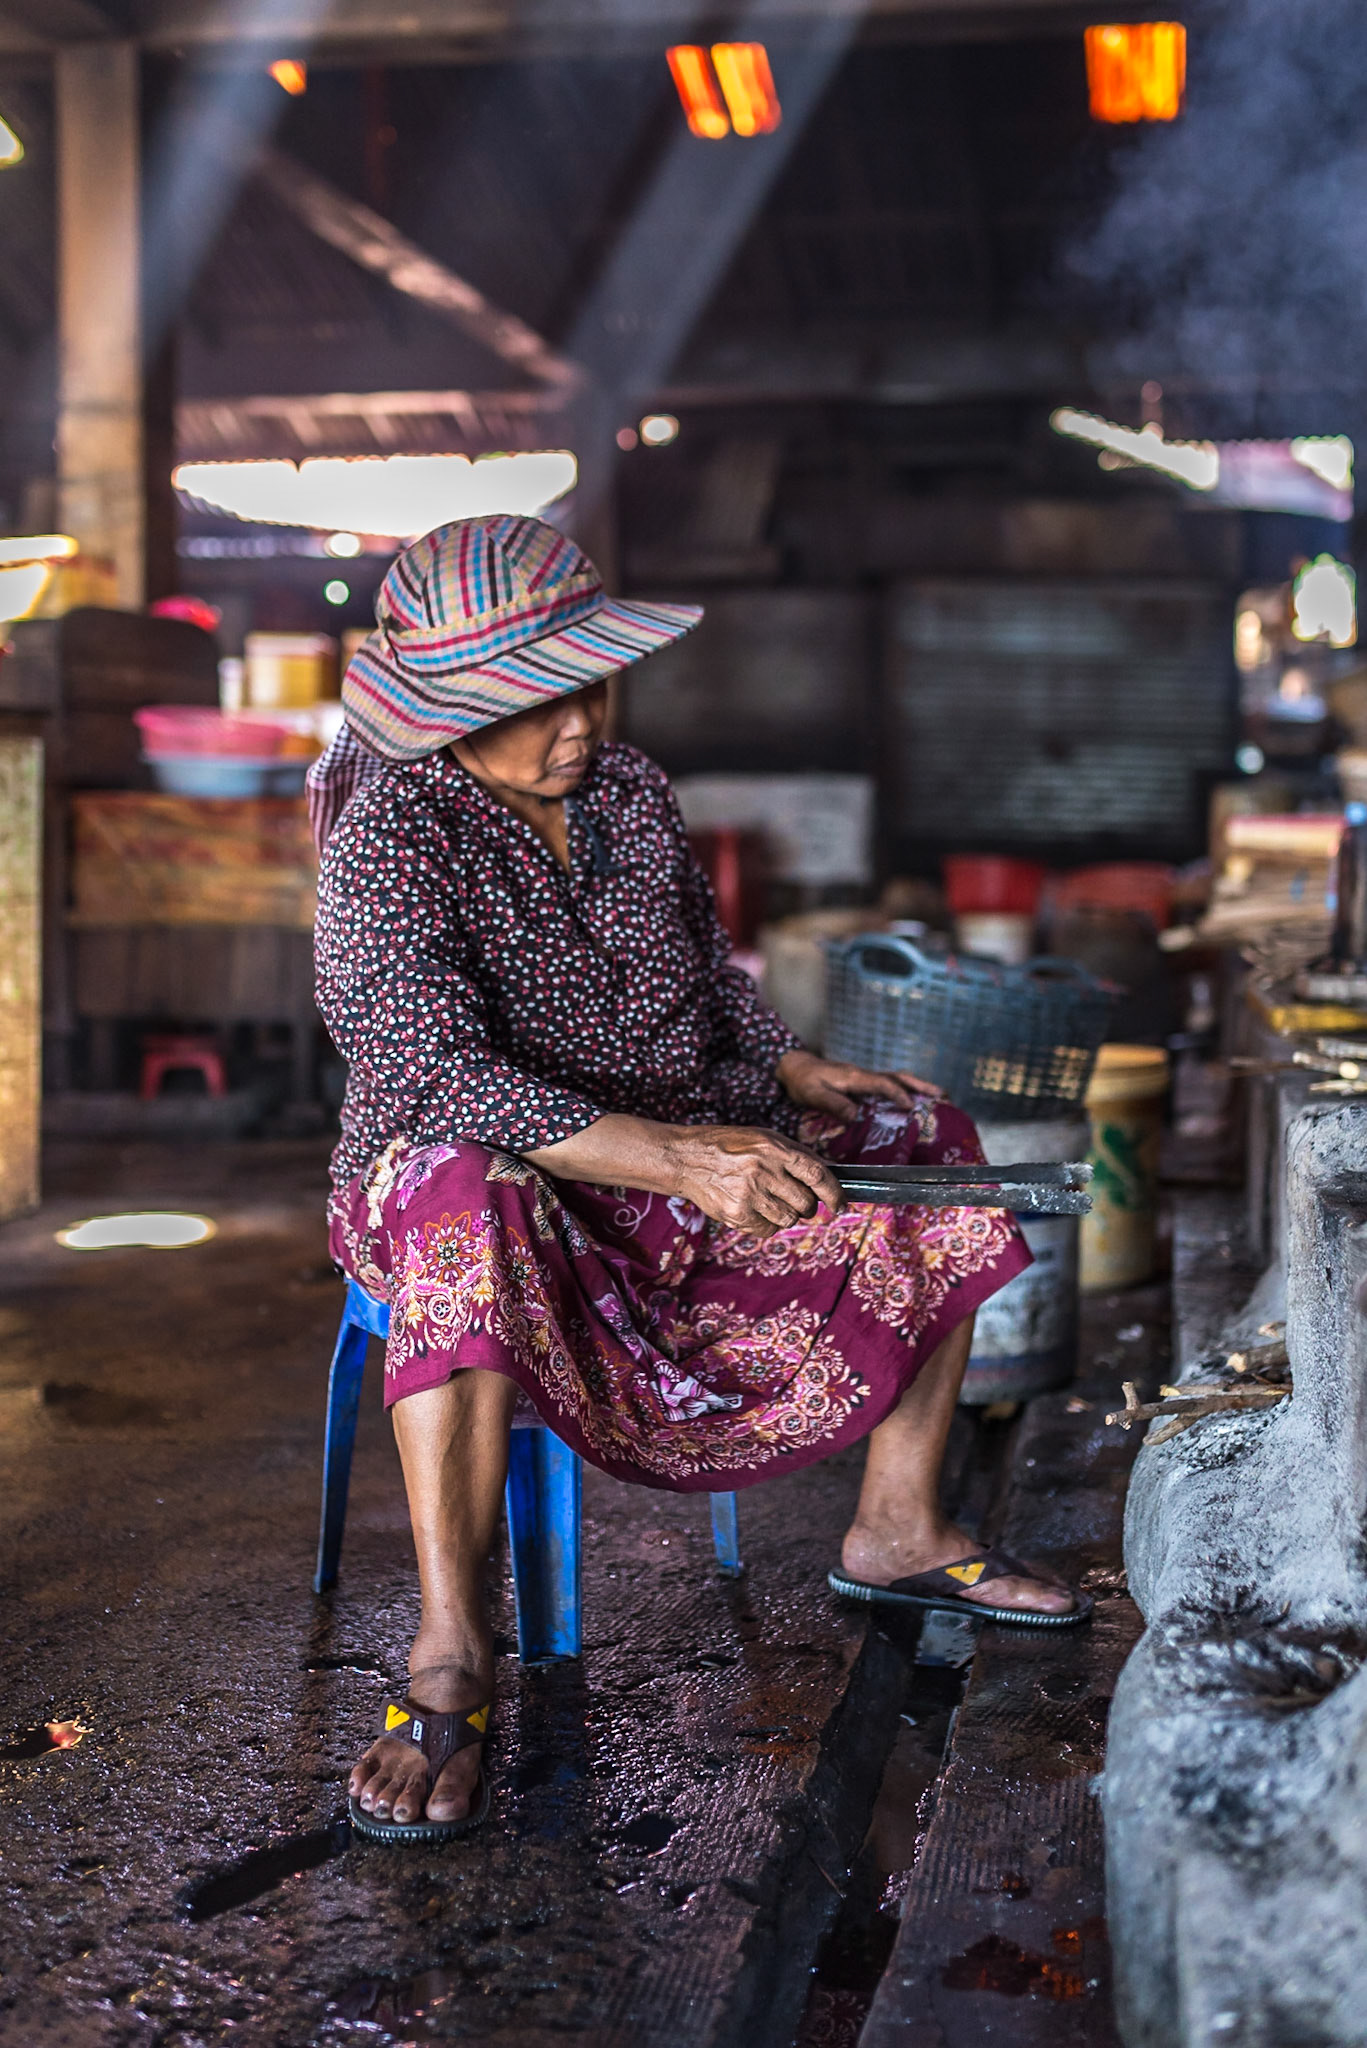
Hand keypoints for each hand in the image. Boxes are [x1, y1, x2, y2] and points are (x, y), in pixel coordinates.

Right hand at [664, 1124, 842, 1239]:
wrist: (688, 1159)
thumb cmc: (730, 1146)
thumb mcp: (764, 1138)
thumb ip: (795, 1155)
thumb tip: (828, 1176)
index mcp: (774, 1148)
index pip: (817, 1174)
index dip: (834, 1193)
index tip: (840, 1204)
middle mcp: (763, 1170)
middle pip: (806, 1203)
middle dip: (807, 1206)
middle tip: (796, 1200)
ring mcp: (749, 1194)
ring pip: (789, 1219)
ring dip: (786, 1214)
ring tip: (768, 1201)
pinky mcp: (736, 1214)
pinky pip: (768, 1230)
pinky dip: (768, 1224)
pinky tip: (754, 1209)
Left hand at [776, 1048, 941, 1124]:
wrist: (796, 1067)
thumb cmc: (803, 1082)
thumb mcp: (813, 1094)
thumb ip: (833, 1104)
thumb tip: (856, 1116)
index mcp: (855, 1076)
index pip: (882, 1083)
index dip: (897, 1094)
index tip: (911, 1106)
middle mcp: (864, 1074)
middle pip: (898, 1077)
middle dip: (921, 1086)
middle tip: (944, 1096)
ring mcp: (866, 1077)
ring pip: (897, 1078)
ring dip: (918, 1087)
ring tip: (940, 1097)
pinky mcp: (864, 1082)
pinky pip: (891, 1084)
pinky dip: (907, 1089)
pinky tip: (916, 1100)